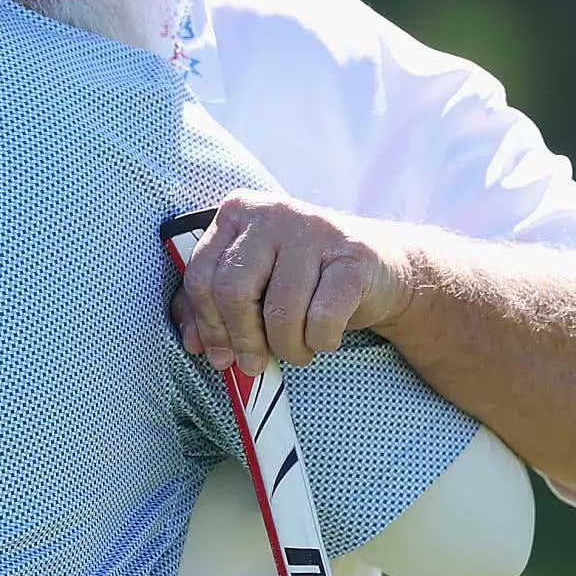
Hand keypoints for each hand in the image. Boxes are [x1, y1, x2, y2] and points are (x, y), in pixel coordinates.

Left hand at [176, 189, 417, 375]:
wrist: (383, 268)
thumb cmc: (305, 279)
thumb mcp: (255, 283)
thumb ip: (212, 306)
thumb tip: (192, 344)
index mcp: (238, 211)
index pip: (201, 276)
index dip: (207, 325)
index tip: (221, 355)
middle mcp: (273, 213)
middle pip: (233, 291)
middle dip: (243, 340)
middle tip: (254, 364)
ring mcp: (316, 230)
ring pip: (280, 310)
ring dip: (288, 347)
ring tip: (297, 351)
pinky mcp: (355, 257)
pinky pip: (322, 317)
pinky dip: (321, 341)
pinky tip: (326, 339)